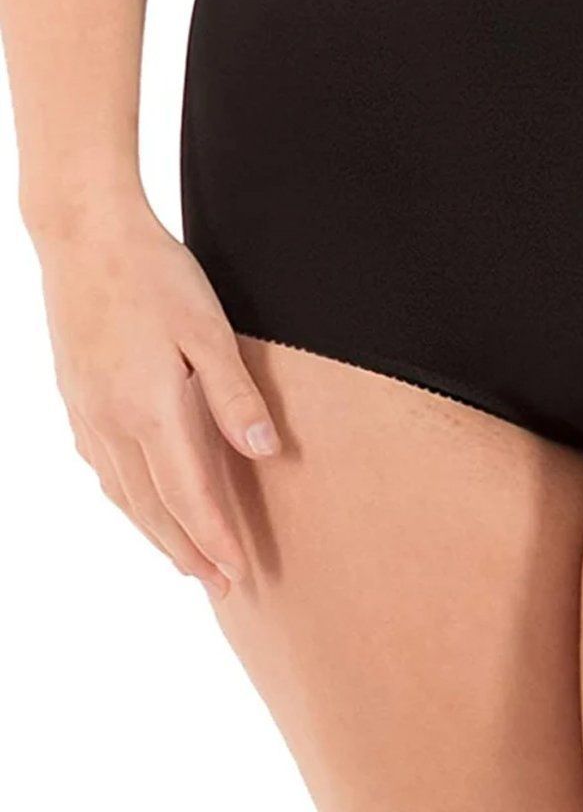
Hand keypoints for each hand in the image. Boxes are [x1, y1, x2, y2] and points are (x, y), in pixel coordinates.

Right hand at [36, 204, 279, 599]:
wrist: (85, 237)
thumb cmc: (157, 277)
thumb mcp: (209, 330)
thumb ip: (234, 394)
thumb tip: (265, 451)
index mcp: (150, 410)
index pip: (188, 495)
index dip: (215, 537)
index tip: (237, 572)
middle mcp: (112, 423)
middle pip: (152, 506)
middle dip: (187, 550)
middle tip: (216, 585)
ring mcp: (88, 412)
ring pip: (123, 492)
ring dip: (155, 530)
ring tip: (183, 557)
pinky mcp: (77, 397)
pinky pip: (103, 466)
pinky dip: (126, 497)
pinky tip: (136, 500)